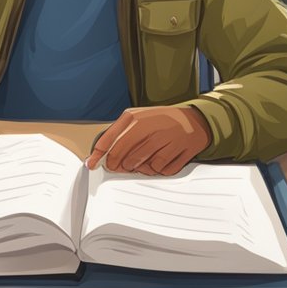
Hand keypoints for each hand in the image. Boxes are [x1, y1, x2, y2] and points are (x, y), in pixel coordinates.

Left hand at [85, 106, 211, 175]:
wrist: (194, 120)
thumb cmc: (161, 121)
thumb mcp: (138, 118)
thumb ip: (120, 133)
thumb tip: (102, 154)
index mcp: (135, 117)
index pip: (110, 139)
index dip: (98, 155)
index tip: (92, 164)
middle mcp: (149, 126)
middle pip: (124, 155)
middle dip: (118, 165)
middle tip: (120, 167)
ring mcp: (165, 138)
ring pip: (141, 165)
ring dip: (138, 168)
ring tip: (141, 162)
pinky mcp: (179, 150)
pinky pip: (160, 169)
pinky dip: (157, 169)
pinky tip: (159, 161)